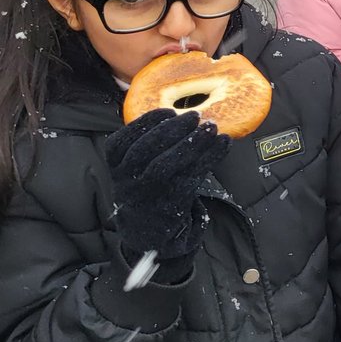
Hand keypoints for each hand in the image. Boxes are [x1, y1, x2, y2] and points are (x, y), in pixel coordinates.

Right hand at [104, 109, 229, 259]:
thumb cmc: (147, 185)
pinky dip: (210, 157)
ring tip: (211, 127)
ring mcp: (147, 194)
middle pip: (143, 151)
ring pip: (165, 165)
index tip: (168, 110)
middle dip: (170, 129)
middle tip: (195, 116)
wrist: (148, 230)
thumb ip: (149, 144)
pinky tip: (224, 142)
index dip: (144, 123)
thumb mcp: (136, 167)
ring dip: (192, 143)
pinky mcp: (171, 204)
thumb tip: (181, 114)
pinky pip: (191, 177)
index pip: (120, 142)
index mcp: (115, 167)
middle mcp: (127, 181)